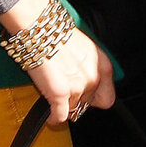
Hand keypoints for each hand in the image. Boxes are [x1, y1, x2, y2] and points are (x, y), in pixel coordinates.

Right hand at [0, 0, 114, 124]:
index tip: (87, 99)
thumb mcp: (83, 48)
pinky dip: (54, 118)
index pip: (107, 97)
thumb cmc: (56, 32)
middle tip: (64, 92)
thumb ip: (89, 67)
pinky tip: (50, 116)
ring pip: (72, 110)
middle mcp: (93, 79)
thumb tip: (84, 80)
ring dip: (63, 105)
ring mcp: (77, 89)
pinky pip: (59, 117)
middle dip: (76, 101)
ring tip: (52, 95)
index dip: (94, 99)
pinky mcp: (59, 95)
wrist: (39, 28)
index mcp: (102, 66)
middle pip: (87, 105)